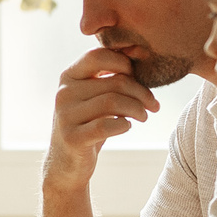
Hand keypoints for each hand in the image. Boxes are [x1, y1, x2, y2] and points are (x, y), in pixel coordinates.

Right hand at [45, 47, 157, 189]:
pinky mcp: (73, 138)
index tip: (138, 78)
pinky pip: (106, 126)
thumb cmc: (88, 124)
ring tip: (144, 116)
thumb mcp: (92, 97)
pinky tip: (128, 126)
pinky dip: (123, 125)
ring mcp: (66, 116)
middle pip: (113, 82)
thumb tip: (138, 53)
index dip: (124, 63)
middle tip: (153, 104)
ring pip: (112, 102)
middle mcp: (64, 93)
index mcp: (68, 76)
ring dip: (137, 109)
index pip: (98, 56)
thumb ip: (109, 77)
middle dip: (141, 92)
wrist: (67, 163)